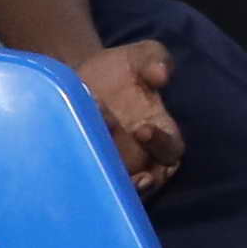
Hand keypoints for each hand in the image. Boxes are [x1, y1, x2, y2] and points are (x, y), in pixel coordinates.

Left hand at [79, 36, 179, 190]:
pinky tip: (81, 183)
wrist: (75, 77)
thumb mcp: (138, 56)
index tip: (141, 129)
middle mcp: (143, 156)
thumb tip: (161, 75)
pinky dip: (92, 190)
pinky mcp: (90, 172)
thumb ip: (155, 59)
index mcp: (160, 131)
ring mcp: (117, 167)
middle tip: (132, 177)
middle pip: (152, 180)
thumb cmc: (116, 69)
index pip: (171, 148)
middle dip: (144, 182)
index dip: (161, 143)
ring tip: (106, 185)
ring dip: (118, 190)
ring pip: (125, 191)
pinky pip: (97, 190)